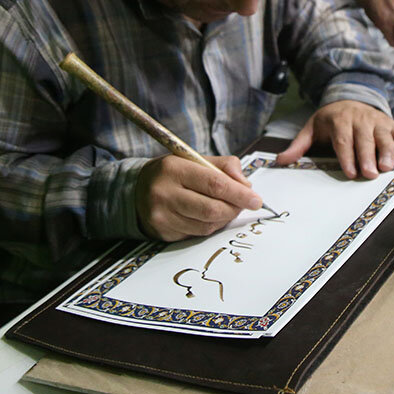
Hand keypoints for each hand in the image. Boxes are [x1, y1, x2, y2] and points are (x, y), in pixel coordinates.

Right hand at [136, 154, 259, 240]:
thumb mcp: (194, 159)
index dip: (239, 194)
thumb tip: (246, 185)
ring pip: (207, 226)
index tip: (256, 199)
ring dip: (224, 219)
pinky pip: (197, 234)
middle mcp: (164, 193)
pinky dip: (210, 226)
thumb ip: (224, 166)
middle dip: (234, 209)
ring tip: (226, 208)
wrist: (137, 191)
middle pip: (212, 209)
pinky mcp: (163, 232)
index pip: (214, 184)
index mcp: (174, 169)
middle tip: (245, 204)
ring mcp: (162, 216)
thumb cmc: (173, 173)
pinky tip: (209, 216)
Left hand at [277, 100, 393, 178]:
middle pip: (364, 140)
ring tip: (388, 167)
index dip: (347, 156)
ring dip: (387, 150)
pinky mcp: (388, 123)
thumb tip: (281, 161)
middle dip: (367, 157)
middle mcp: (359, 119)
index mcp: (339, 120)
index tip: (350, 172)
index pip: (343, 140)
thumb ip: (298, 146)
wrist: (348, 97)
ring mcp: (375, 120)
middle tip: (370, 174)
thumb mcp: (312, 128)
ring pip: (382, 136)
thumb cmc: (330, 120)